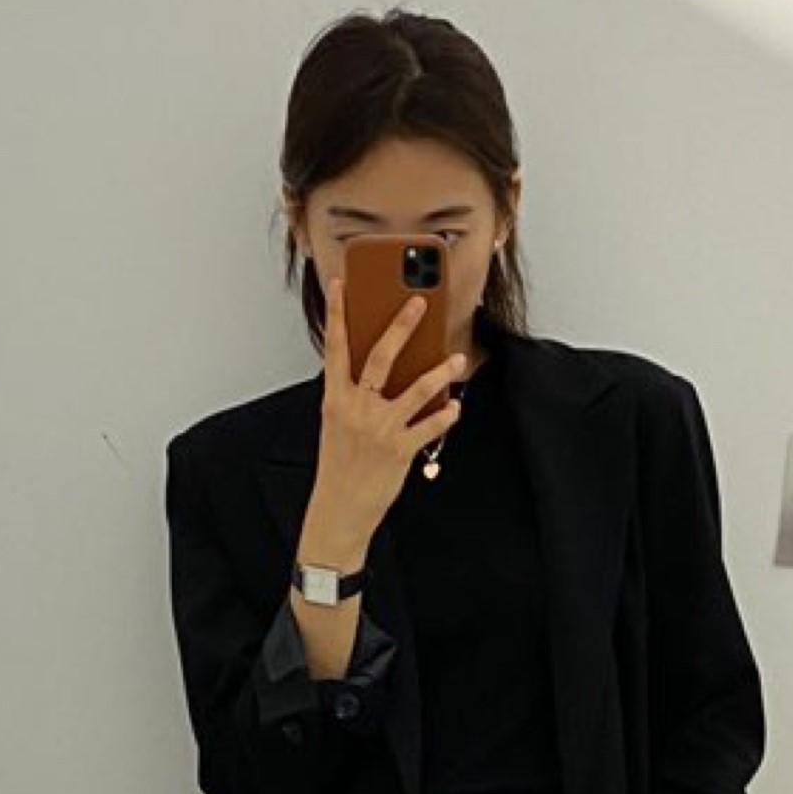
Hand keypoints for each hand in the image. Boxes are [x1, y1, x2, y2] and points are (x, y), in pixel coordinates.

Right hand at [300, 268, 466, 557]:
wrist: (339, 509)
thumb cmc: (340, 465)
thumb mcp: (337, 424)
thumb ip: (354, 394)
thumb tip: (381, 368)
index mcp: (335, 399)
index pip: (336, 348)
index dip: (339, 314)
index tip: (343, 284)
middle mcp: (356, 408)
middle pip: (380, 357)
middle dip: (401, 326)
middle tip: (419, 302)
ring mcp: (379, 428)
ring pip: (416, 389)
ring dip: (440, 371)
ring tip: (457, 360)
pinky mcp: (400, 450)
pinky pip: (431, 426)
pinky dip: (446, 414)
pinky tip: (455, 406)